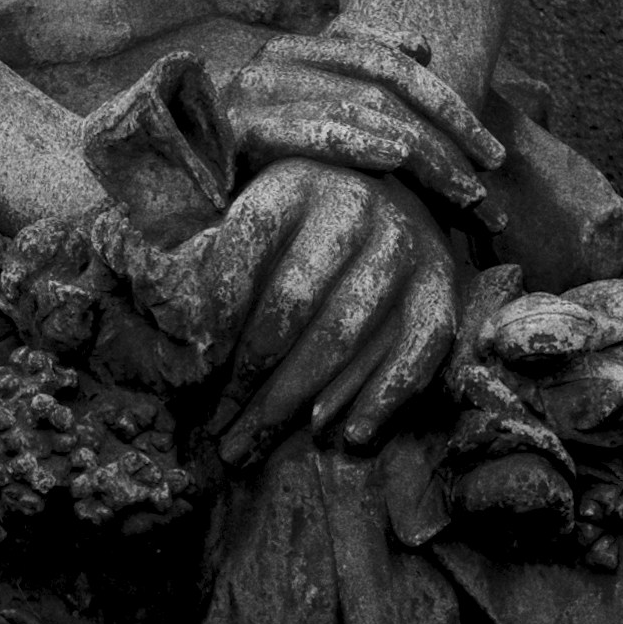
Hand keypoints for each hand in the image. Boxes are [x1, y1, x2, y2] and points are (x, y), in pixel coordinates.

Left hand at [186, 160, 457, 461]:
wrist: (399, 203)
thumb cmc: (300, 231)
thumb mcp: (253, 225)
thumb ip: (212, 264)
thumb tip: (181, 331)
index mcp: (295, 181)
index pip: (244, 247)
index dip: (215, 313)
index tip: (194, 365)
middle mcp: (354, 204)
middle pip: (290, 304)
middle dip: (246, 376)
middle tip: (216, 425)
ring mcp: (404, 246)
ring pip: (341, 337)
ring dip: (293, 400)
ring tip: (252, 442)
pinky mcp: (441, 286)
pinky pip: (414, 351)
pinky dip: (382, 397)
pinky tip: (351, 437)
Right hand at [216, 23, 503, 222]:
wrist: (169, 201)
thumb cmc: (254, 169)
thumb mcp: (312, 119)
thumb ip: (359, 78)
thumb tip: (422, 45)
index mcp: (298, 49)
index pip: (386, 59)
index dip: (445, 98)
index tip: (488, 147)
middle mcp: (274, 60)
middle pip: (382, 83)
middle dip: (446, 131)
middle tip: (487, 177)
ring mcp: (252, 94)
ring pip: (360, 107)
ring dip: (421, 151)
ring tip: (462, 190)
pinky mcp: (236, 133)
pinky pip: (312, 130)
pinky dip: (360, 142)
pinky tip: (398, 161)